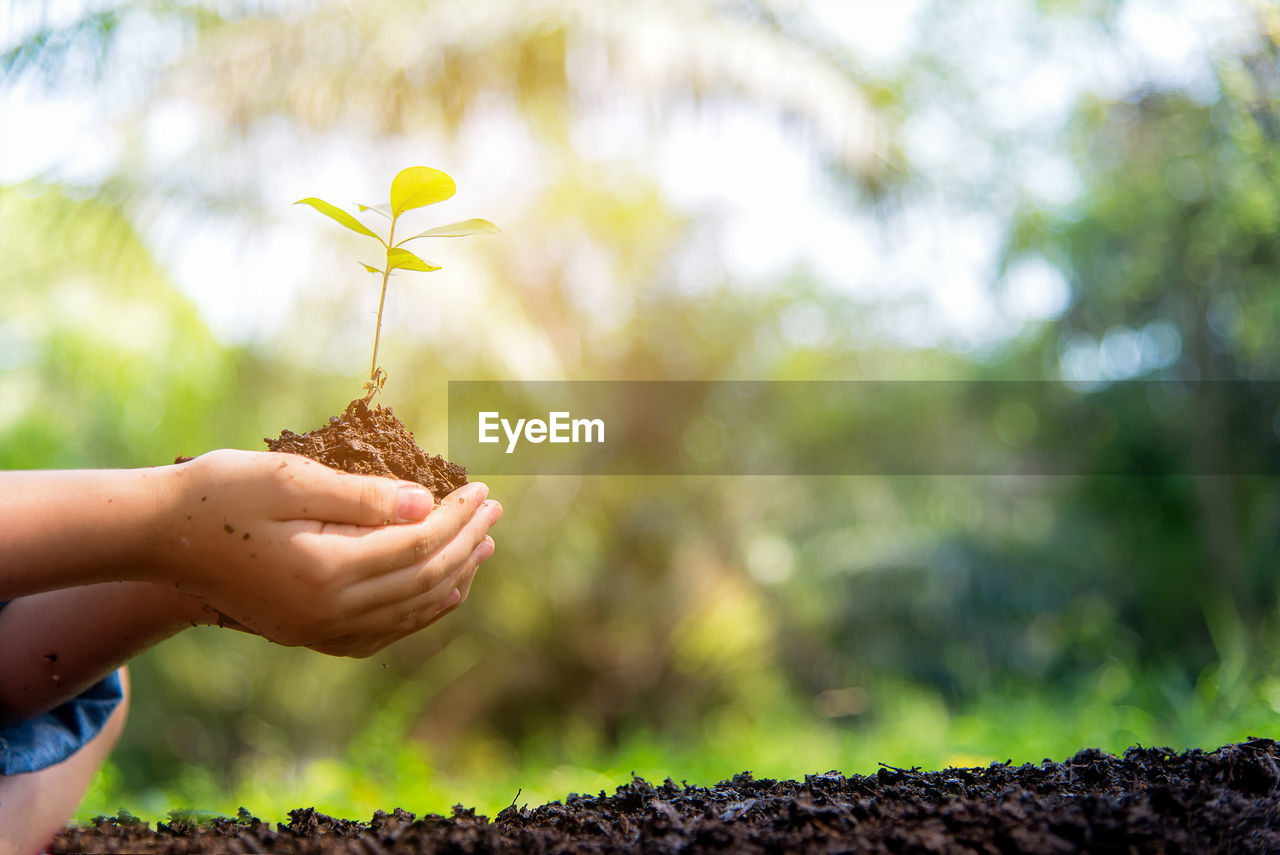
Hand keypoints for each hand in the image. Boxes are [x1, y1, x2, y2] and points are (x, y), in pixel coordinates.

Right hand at [149, 450, 500, 653]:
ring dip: (452, 578)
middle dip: (465, 543)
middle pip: (422, 580)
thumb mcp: (292, 480)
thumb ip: (363, 497)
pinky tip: (440, 591)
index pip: (418, 544)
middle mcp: (327, 613)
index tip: (483, 489)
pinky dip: (418, 611)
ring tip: (483, 548)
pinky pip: (381, 632)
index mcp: (327, 571)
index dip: (457, 517)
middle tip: (495, 511)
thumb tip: (427, 505)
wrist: (158, 536)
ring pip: (408, 612)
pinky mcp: (306, 634)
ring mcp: (316, 630)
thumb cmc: (221, 492)